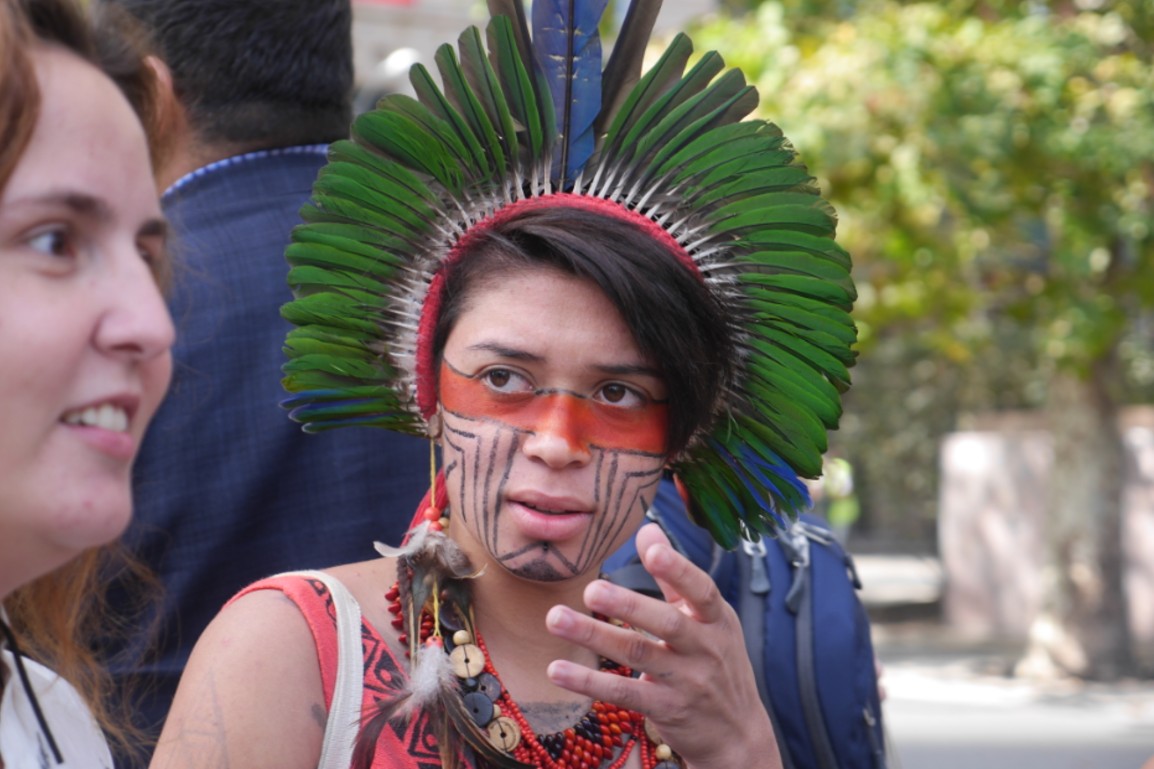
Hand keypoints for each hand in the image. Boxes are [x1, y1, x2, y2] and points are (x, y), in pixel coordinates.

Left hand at [545, 523, 781, 768]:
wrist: (738, 733)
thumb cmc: (717, 662)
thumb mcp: (708, 619)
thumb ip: (675, 577)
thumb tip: (647, 528)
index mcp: (715, 619)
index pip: (701, 590)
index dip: (678, 570)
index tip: (653, 552)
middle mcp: (705, 648)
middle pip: (667, 623)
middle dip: (629, 605)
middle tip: (591, 590)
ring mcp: (687, 681)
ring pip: (638, 655)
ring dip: (594, 636)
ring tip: (556, 619)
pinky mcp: (666, 709)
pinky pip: (624, 692)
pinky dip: (589, 682)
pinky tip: (558, 670)